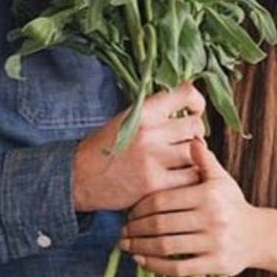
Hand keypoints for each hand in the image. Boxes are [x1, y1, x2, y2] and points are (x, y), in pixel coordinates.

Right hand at [73, 83, 205, 211]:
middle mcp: (150, 131)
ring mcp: (154, 158)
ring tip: (183, 161)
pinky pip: (190, 176)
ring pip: (197, 151)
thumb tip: (186, 108)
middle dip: (195, 133)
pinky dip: (190, 177)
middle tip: (187, 142)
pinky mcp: (156, 184)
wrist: (79, 177)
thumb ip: (154, 112)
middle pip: (196, 125)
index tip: (195, 111)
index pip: (185, 92)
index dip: (197, 101)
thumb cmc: (104, 147)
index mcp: (142, 111)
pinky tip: (179, 179)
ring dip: (194, 157)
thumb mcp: (126, 119)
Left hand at [119, 138, 264, 276]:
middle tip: (122, 230)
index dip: (141, 207)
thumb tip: (191, 138)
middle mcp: (211, 218)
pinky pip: (178, 269)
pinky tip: (142, 261)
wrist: (258, 235)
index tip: (129, 211)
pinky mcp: (215, 265)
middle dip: (136, 228)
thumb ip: (204, 160)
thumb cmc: (233, 204)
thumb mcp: (221, 179)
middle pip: (162, 223)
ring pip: (167, 247)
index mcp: (208, 194)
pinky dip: (156, 266)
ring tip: (126, 245)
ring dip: (141, 247)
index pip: (164, 200)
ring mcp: (213, 243)